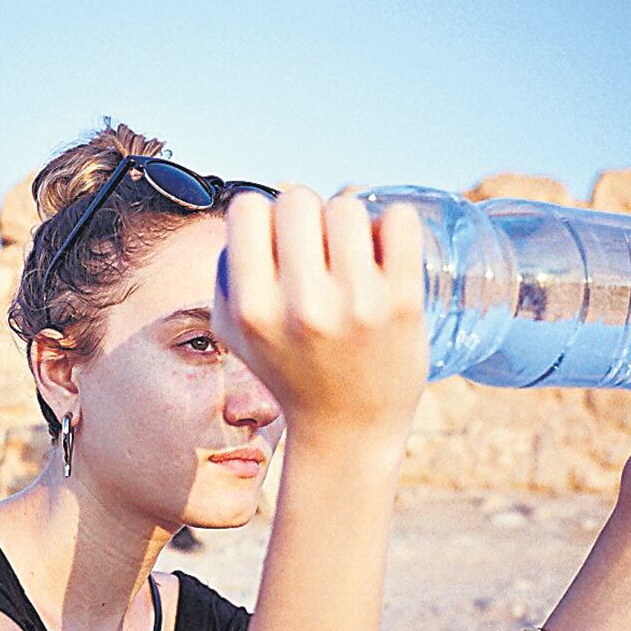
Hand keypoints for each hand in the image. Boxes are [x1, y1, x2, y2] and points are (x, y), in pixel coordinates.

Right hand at [211, 187, 429, 446]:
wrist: (348, 430)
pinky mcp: (404, 303)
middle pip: (298, 199)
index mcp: (253, 309)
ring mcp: (357, 303)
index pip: (248, 208)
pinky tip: (384, 249)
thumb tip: (259, 205)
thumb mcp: (233, 332)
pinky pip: (399, 219)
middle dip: (306, 216)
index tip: (278, 242)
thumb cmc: (287, 370)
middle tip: (317, 249)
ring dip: (348, 223)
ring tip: (350, 255)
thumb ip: (227, 271)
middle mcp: (302, 305)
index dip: (262, 218)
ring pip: (347, 206)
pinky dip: (393, 223)